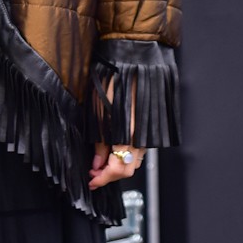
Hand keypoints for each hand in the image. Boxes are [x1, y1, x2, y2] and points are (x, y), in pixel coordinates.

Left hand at [88, 72, 139, 187]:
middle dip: (110, 175)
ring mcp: (149, 134)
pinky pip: (141, 149)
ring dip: (119, 165)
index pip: (117, 171)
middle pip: (128, 170)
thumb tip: (96, 162)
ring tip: (102, 161)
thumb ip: (99, 142)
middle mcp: (143, 139)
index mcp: (129, 137)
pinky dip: (127, 154)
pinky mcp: (151, 127)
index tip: (91, 181)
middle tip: (94, 172)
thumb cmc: (115, 82)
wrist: (135, 62)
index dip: (102, 179)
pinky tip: (115, 149)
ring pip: (135, 161)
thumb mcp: (98, 113)